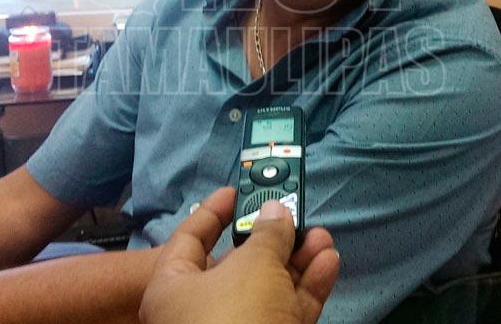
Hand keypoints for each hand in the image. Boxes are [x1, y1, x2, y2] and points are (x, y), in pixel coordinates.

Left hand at [139, 187, 338, 323]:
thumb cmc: (234, 318)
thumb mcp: (253, 265)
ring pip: (268, 288)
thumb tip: (275, 211)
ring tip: (322, 238)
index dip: (215, 210)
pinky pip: (285, 311)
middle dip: (272, 238)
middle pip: (237, 264)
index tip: (239, 189)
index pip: (190, 237)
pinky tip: (328, 263)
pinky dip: (307, 288)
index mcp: (173, 287)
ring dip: (298, 261)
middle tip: (295, 215)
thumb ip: (267, 234)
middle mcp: (199, 311)